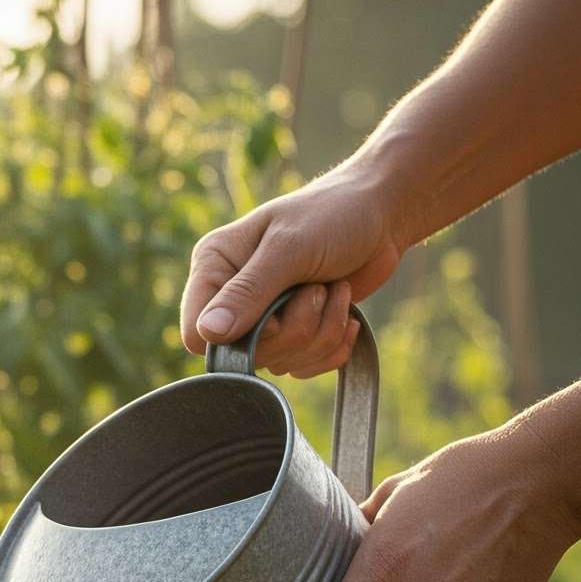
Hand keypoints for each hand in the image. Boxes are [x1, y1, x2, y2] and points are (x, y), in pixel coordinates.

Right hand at [181, 164, 408, 374]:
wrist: (383, 213)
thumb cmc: (334, 215)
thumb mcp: (290, 248)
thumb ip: (249, 291)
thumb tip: (209, 332)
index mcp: (214, 268)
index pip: (197, 333)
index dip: (236, 338)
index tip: (274, 310)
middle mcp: (231, 297)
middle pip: (245, 356)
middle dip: (295, 328)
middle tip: (317, 287)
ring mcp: (264, 319)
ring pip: (279, 363)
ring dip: (320, 331)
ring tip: (333, 289)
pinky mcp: (294, 334)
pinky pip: (303, 368)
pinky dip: (332, 344)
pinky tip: (344, 310)